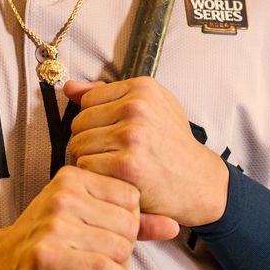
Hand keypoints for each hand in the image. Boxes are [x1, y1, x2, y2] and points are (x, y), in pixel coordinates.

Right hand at [0, 164, 176, 269]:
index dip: (131, 222)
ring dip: (120, 267)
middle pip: (128, 224)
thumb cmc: (51, 238)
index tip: (114, 234)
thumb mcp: (87, 216)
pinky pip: (103, 269)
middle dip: (127, 247)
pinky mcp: (47, 255)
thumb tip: (174, 225)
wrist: (4, 263)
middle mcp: (63, 196)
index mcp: (73, 176)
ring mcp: (53, 225)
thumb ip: (133, 220)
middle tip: (110, 257)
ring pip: (118, 248)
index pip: (131, 197)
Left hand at [64, 76, 228, 227]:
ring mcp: (132, 136)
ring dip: (89, 160)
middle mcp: (137, 108)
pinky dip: (95, 176)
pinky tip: (113, 178)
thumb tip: (69, 88)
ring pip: (78, 145)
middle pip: (79, 123)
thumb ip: (107, 94)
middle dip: (89, 141)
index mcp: (142, 89)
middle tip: (111, 153)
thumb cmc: (173, 144)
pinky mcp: (126, 165)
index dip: (94, 120)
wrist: (199, 181)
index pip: (87, 100)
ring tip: (112, 165)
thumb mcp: (152, 107)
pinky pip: (86, 166)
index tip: (111, 133)